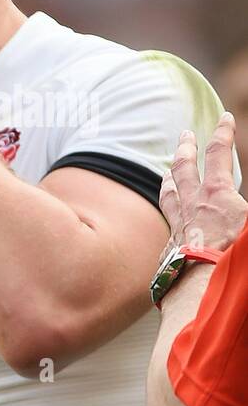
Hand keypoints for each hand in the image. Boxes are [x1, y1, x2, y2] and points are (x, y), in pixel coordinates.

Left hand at [158, 114, 246, 254]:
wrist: (205, 288)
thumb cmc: (239, 254)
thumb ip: (247, 212)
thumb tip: (244, 209)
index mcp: (217, 194)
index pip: (219, 154)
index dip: (223, 133)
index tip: (224, 118)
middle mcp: (191, 205)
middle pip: (184, 168)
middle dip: (186, 148)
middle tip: (185, 135)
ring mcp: (178, 226)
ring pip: (168, 195)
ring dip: (169, 178)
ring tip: (166, 171)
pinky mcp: (170, 248)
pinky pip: (167, 224)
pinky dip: (168, 214)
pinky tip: (168, 218)